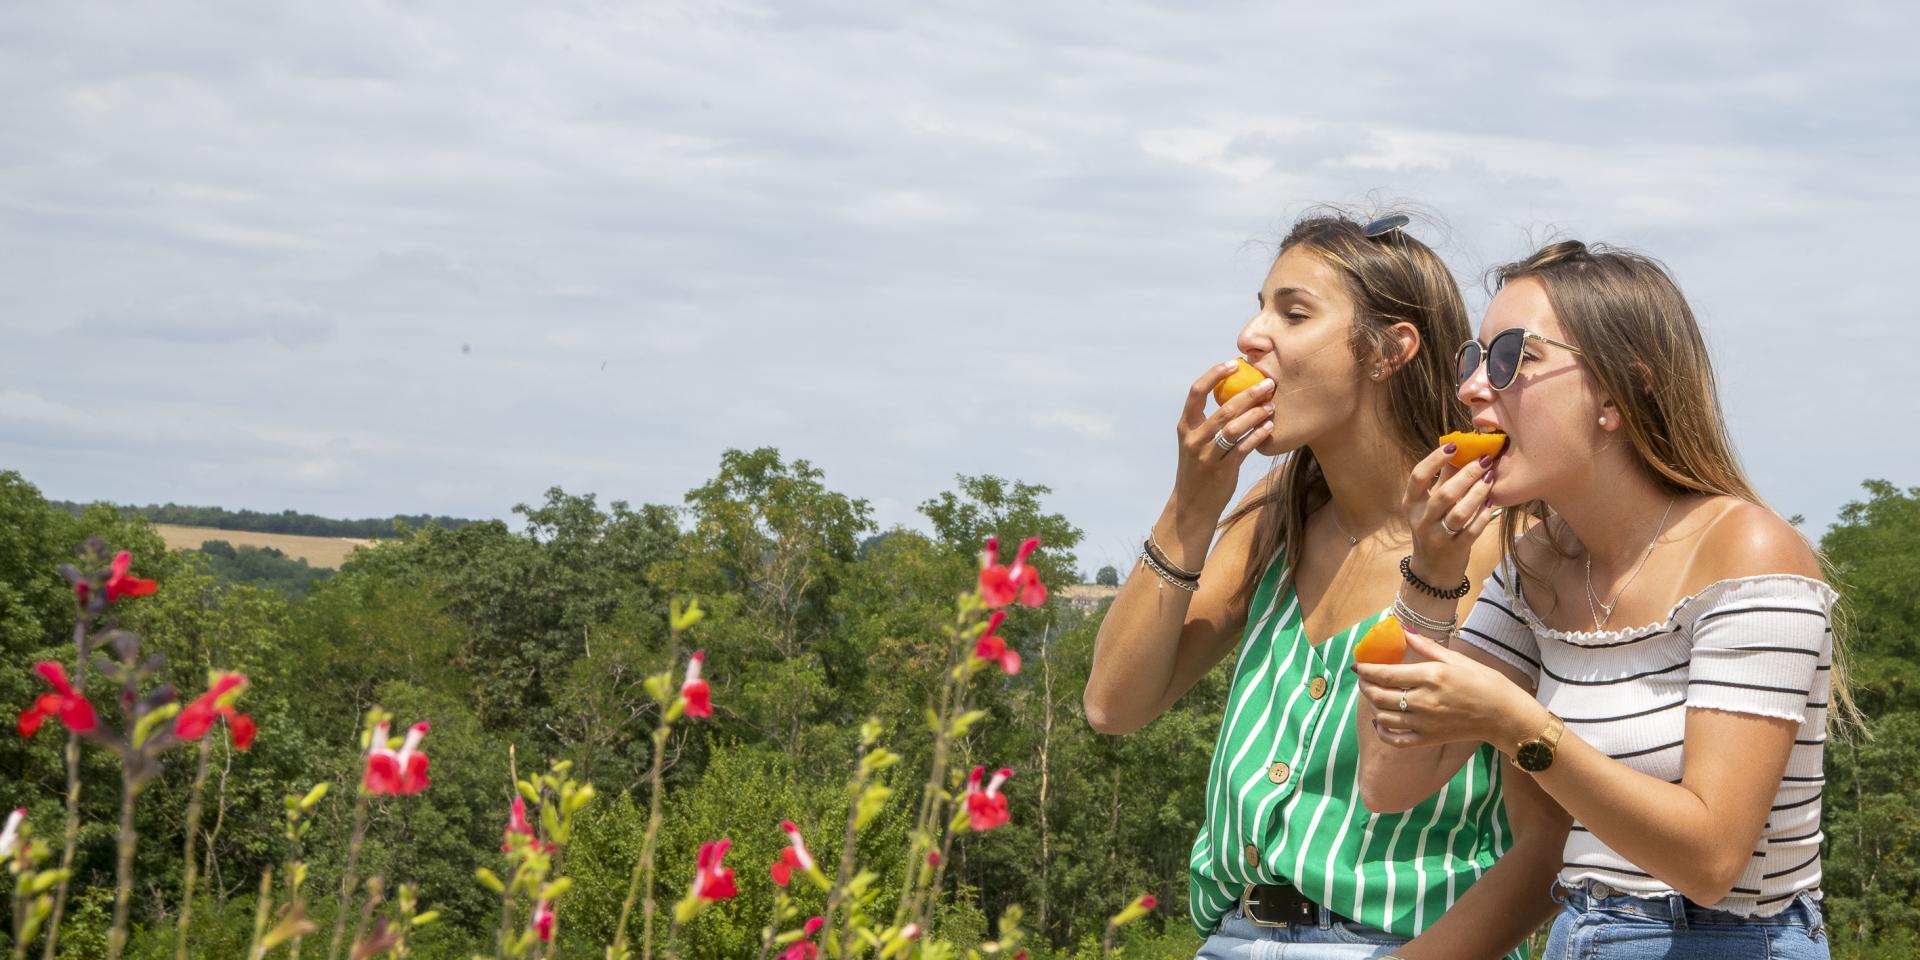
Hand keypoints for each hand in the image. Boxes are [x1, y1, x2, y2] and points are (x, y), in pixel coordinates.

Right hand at [1171, 361, 1274, 521]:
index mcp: (1185, 427)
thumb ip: (1208, 422)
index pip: (1196, 392)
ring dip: (1256, 414)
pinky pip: (1243, 448)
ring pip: (1234, 428)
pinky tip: (1269, 427)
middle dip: (1248, 393)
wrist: (1192, 505)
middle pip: (1223, 409)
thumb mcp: (1195, 443)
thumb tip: (1236, 394)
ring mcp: (1207, 456)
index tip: (1233, 364)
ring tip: (1271, 406)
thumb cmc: (1199, 469)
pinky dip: (1258, 435)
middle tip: (1268, 383)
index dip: (1214, 375)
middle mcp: (1194, 439)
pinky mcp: (1222, 470)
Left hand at [1354, 633, 1542, 749]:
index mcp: (1430, 676)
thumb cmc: (1484, 682)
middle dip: (1365, 686)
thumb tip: (1403, 630)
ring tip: (1374, 696)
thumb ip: (1426, 646)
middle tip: (1364, 679)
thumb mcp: (1456, 658)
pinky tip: (1381, 721)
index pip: (1385, 674)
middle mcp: (1423, 701)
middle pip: (1379, 695)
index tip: (1358, 665)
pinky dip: (1382, 731)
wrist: (1503, 715)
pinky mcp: (1428, 740)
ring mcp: (1424, 723)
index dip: (1366, 670)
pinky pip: (1395, 739)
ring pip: (1383, 717)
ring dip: (1372, 706)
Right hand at [1403, 442, 1497, 587]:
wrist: (1432, 569)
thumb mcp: (1430, 505)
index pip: (1418, 476)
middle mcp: (1421, 520)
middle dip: (1467, 474)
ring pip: (1459, 512)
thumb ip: (1442, 480)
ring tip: (1490, 479)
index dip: (1435, 459)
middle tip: (1484, 460)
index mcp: (1411, 503)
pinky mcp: (1455, 549)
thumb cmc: (1433, 528)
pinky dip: (1484, 515)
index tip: (1454, 446)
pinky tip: (1492, 502)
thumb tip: (1459, 450)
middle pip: (1444, 494)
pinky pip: (1473, 530)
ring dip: (1477, 493)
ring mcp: (1437, 537)